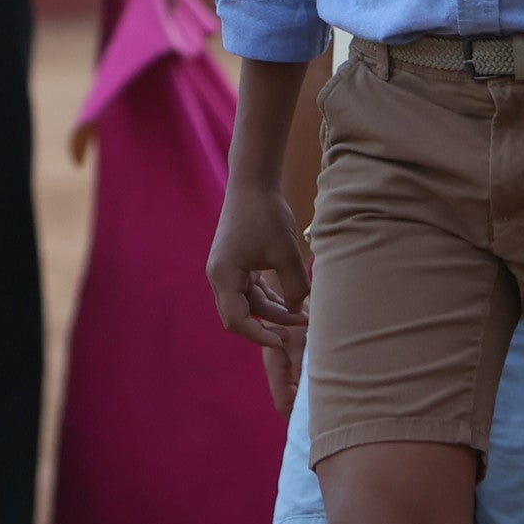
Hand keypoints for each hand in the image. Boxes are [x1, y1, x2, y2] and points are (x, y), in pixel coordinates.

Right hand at [206, 184, 311, 411]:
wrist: (254, 182)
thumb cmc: (266, 214)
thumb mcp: (286, 254)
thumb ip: (295, 287)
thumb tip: (299, 311)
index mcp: (223, 276)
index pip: (236, 320)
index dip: (259, 335)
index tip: (283, 341)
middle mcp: (220, 276)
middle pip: (241, 315)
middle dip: (269, 326)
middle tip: (296, 333)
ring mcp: (228, 270)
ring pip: (250, 303)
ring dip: (274, 311)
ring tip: (304, 315)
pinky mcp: (238, 263)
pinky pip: (252, 290)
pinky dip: (271, 298)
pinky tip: (294, 301)